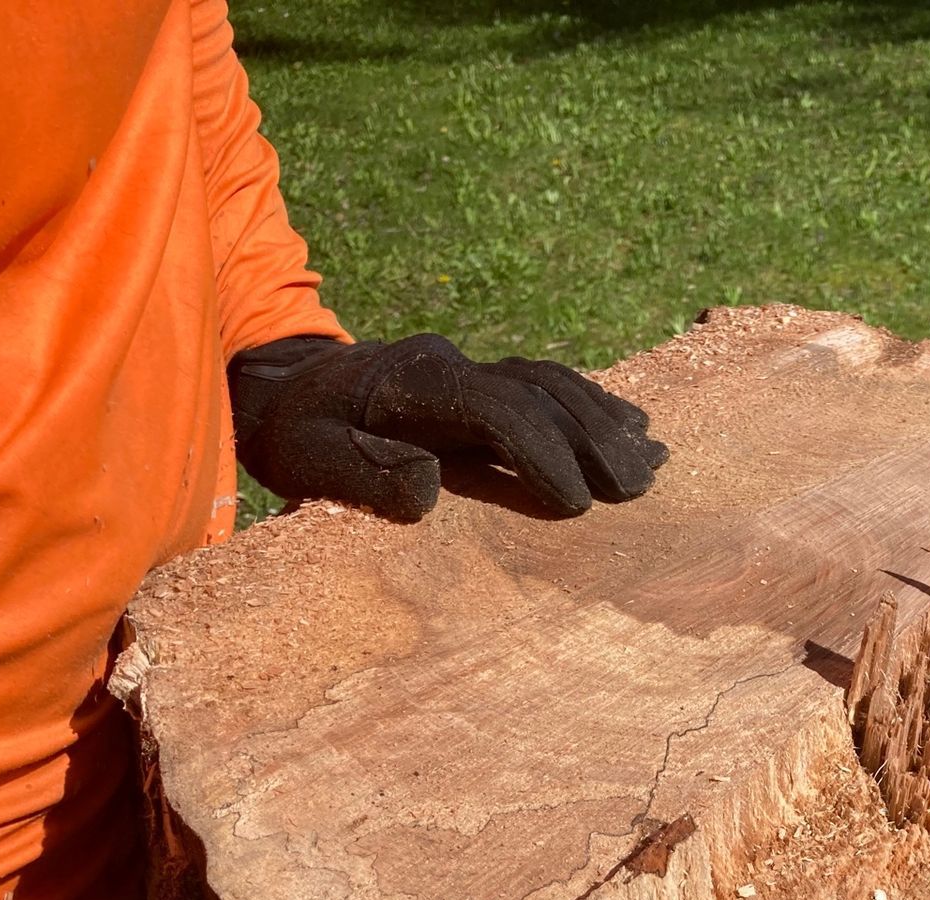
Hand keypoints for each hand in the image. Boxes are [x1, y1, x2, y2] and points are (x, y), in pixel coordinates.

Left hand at [228, 333, 668, 519]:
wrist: (279, 388)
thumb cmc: (290, 436)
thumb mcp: (303, 462)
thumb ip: (361, 474)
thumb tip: (427, 486)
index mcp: (409, 383)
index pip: (496, 408)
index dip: (543, 452)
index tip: (579, 503)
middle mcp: (449, 365)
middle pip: (539, 391)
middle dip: (594, 440)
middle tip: (639, 489)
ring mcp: (469, 368)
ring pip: (552, 383)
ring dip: (604, 424)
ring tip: (650, 466)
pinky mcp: (480, 380)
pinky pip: (548, 384)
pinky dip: (595, 408)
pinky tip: (636, 429)